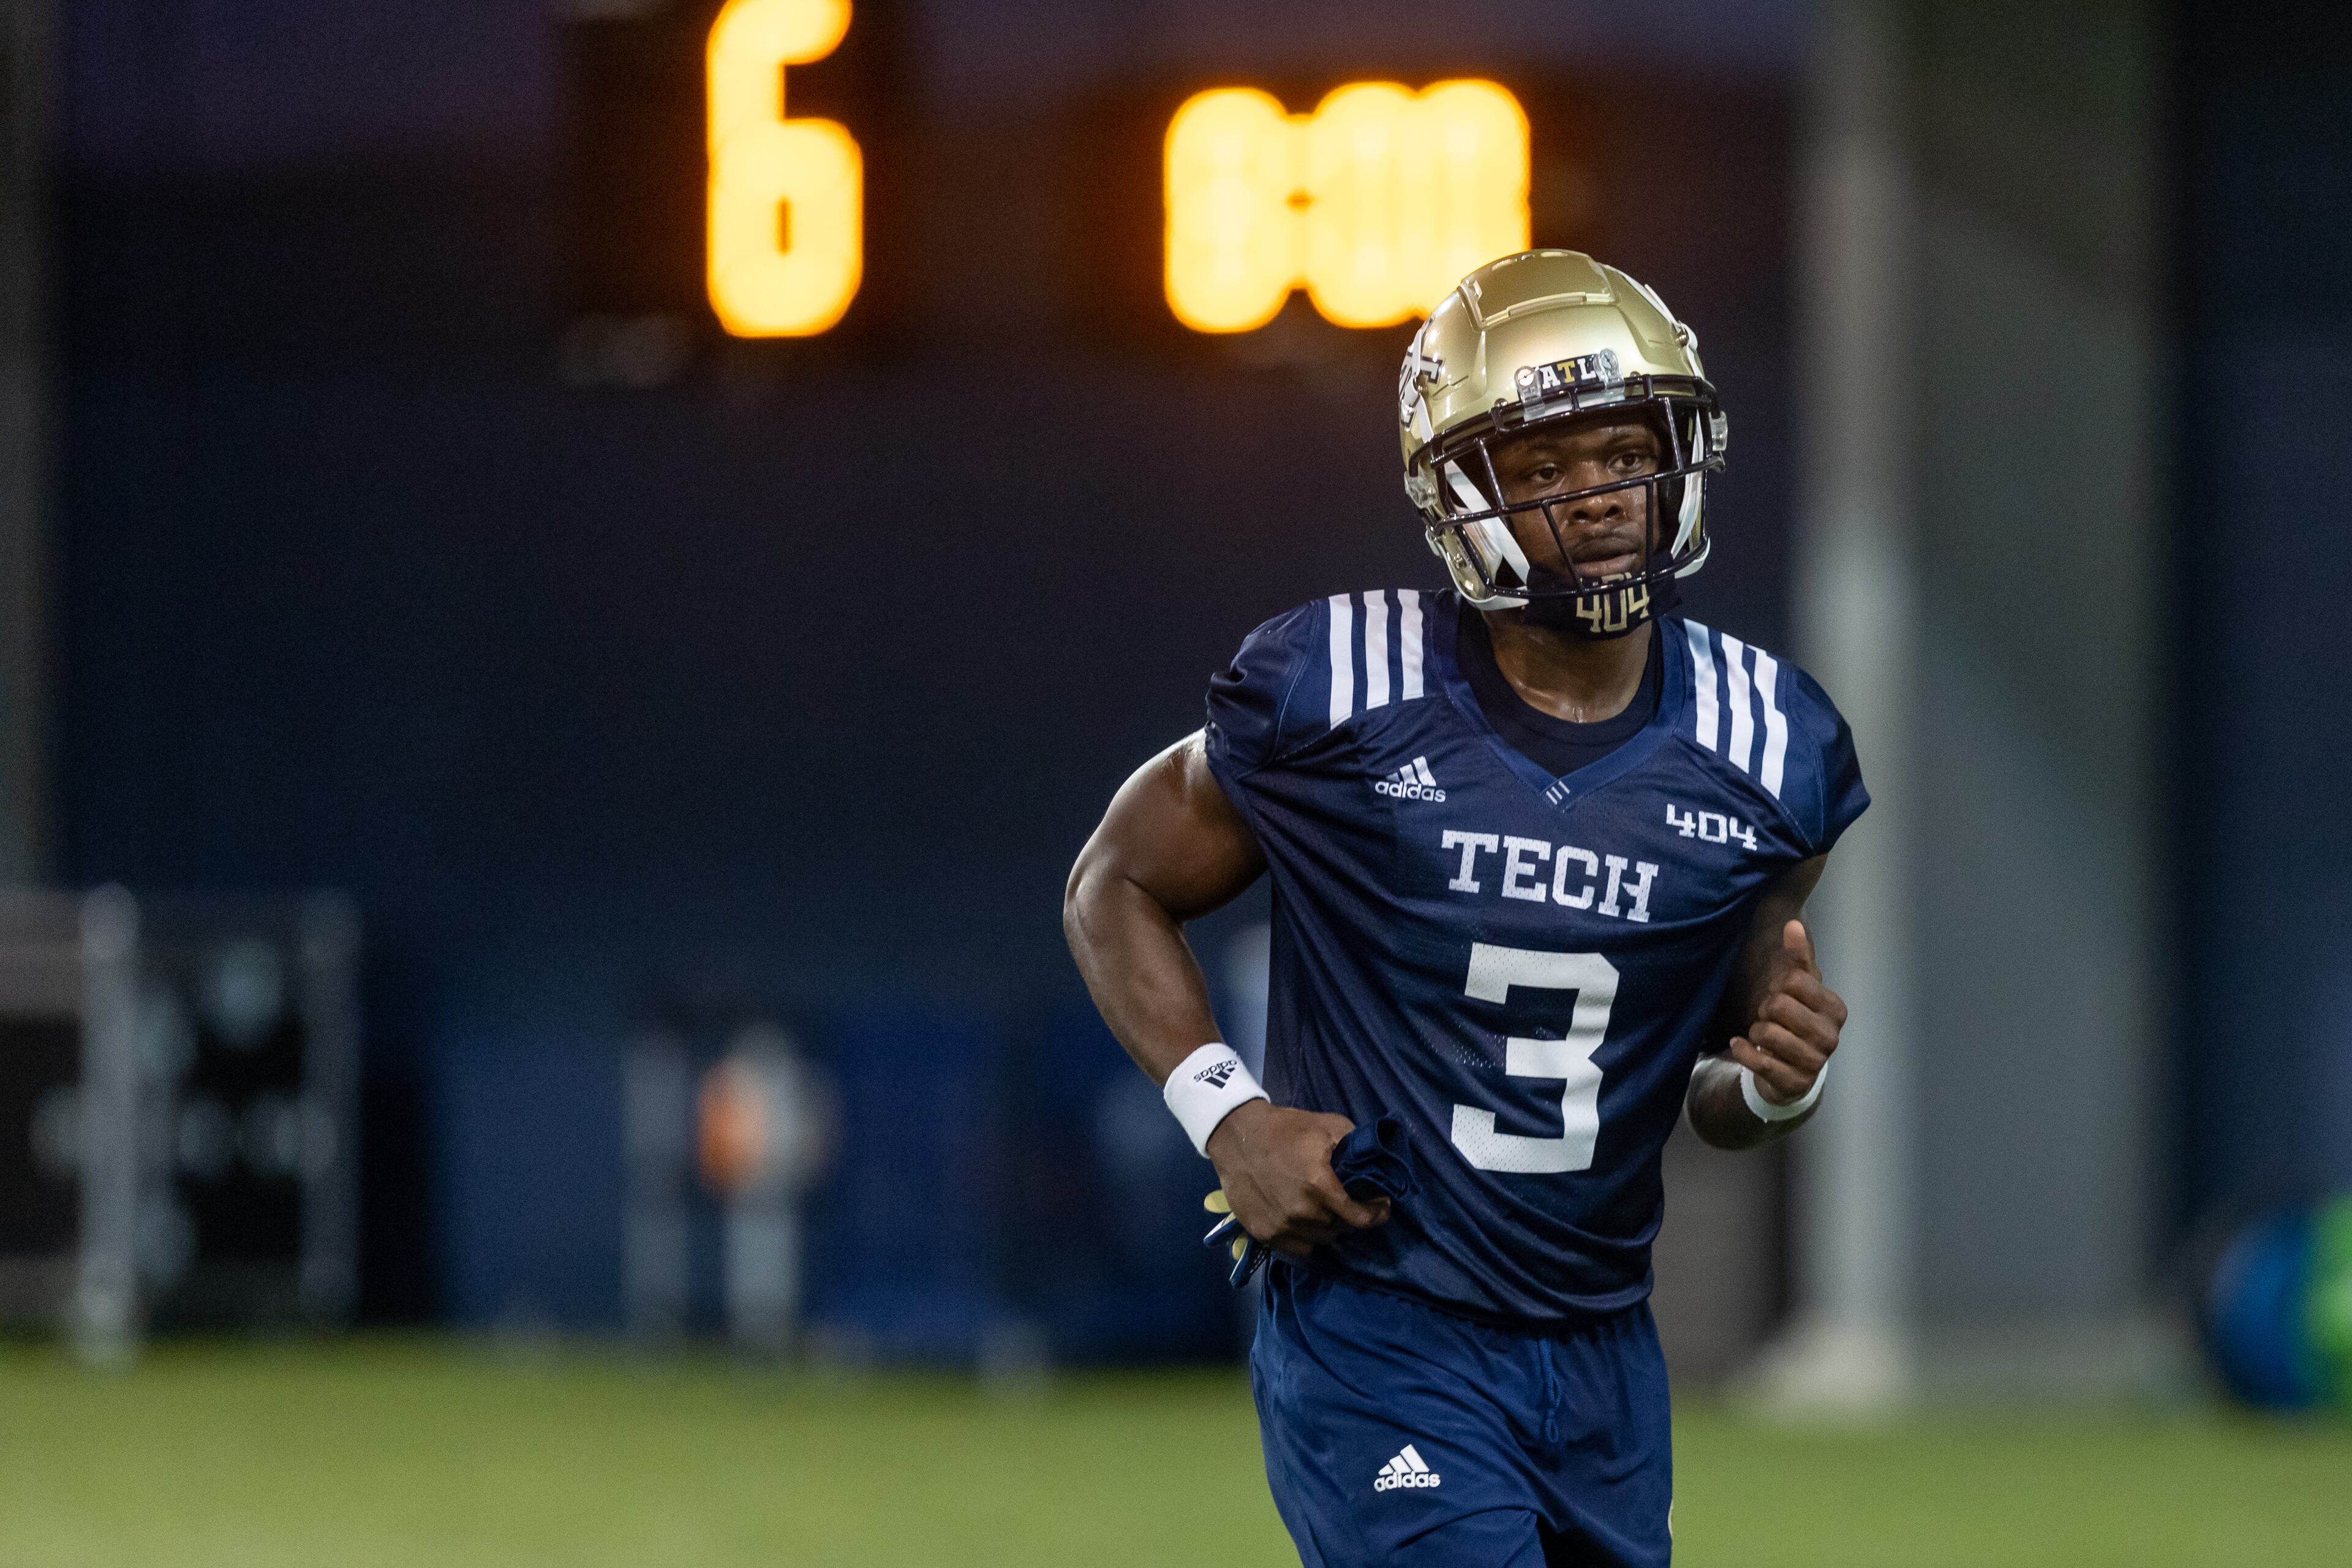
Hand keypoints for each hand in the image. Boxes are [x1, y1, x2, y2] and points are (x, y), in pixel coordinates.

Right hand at [1205, 1101, 1391, 1258]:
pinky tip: (1302, 1219)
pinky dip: (1305, 1237)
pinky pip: (1298, 1248)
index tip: (1379, 1208)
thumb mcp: (1328, 1125)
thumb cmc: (1286, 1128)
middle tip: (1344, 1201)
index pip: (1360, 1217)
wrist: (1236, 1136)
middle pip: (1341, 1228)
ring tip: (1322, 1208)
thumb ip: (1356, 1146)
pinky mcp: (1265, 1234)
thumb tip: (1377, 1166)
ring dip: (1326, 1226)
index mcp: (1319, 1184)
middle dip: (1348, 1216)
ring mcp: (1282, 1225)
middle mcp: (1302, 1211)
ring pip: (1321, 1239)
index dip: (1375, 1214)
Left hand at [1727, 920, 1846, 1106]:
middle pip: (1778, 1005)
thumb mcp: (1799, 988)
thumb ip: (1798, 957)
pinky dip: (1742, 1051)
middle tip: (1770, 1019)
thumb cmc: (1795, 1021)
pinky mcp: (1795, 1083)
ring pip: (1766, 1032)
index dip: (1778, 986)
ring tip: (1765, 1036)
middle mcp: (1831, 1037)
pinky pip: (1759, 1061)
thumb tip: (1792, 923)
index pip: (1794, 981)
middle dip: (1765, 1010)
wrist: (1792, 1069)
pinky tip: (1741, 1046)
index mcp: (1835, 1009)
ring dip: (1756, 1032)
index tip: (1781, 996)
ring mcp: (1816, 1062)